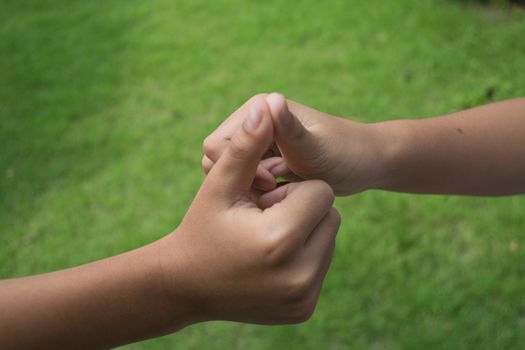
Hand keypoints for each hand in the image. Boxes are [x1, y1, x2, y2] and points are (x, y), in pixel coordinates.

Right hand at [160, 99, 339, 323]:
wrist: (186, 286)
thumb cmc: (201, 228)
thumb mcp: (221, 184)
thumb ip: (247, 144)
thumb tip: (268, 102)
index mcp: (278, 240)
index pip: (320, 193)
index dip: (291, 188)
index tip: (266, 199)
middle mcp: (297, 276)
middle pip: (329, 218)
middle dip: (300, 211)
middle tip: (263, 222)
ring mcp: (302, 298)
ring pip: (328, 241)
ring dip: (304, 233)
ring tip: (266, 241)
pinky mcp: (303, 311)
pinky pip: (319, 267)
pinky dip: (302, 258)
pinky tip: (270, 261)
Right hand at [202, 93, 385, 194]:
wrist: (366, 164)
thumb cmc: (345, 155)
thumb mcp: (315, 148)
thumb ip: (289, 130)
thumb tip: (272, 100)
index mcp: (260, 111)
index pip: (218, 146)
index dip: (240, 168)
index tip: (273, 182)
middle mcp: (255, 124)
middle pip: (221, 161)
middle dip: (244, 180)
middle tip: (278, 190)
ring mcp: (259, 143)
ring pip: (232, 174)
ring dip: (252, 189)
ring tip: (282, 194)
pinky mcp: (266, 160)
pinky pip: (245, 181)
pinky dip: (258, 193)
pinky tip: (281, 199)